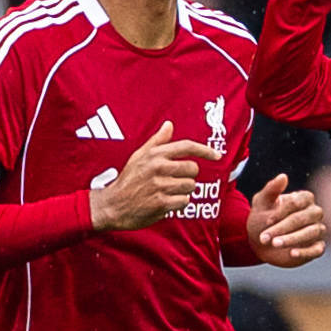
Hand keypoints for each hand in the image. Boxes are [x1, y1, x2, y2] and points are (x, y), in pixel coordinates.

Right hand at [90, 120, 213, 230]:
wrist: (113, 205)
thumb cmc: (128, 180)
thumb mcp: (138, 156)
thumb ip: (157, 141)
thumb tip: (169, 125)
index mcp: (155, 154)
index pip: (187, 147)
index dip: (205, 150)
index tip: (217, 155)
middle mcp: (158, 168)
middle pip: (193, 168)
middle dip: (188, 176)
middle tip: (175, 180)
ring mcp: (160, 186)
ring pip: (190, 186)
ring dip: (183, 191)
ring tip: (167, 192)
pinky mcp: (162, 203)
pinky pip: (185, 201)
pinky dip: (178, 203)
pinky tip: (166, 202)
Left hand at [245, 173, 325, 268]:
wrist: (260, 242)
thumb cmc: (262, 218)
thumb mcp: (261, 203)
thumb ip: (271, 189)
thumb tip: (283, 176)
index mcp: (304, 198)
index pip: (297, 202)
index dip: (282, 211)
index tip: (267, 220)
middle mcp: (314, 213)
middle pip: (304, 218)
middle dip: (284, 227)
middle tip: (264, 237)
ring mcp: (317, 230)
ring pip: (312, 232)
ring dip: (292, 239)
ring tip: (274, 244)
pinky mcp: (316, 247)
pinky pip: (317, 249)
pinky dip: (306, 252)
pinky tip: (292, 253)